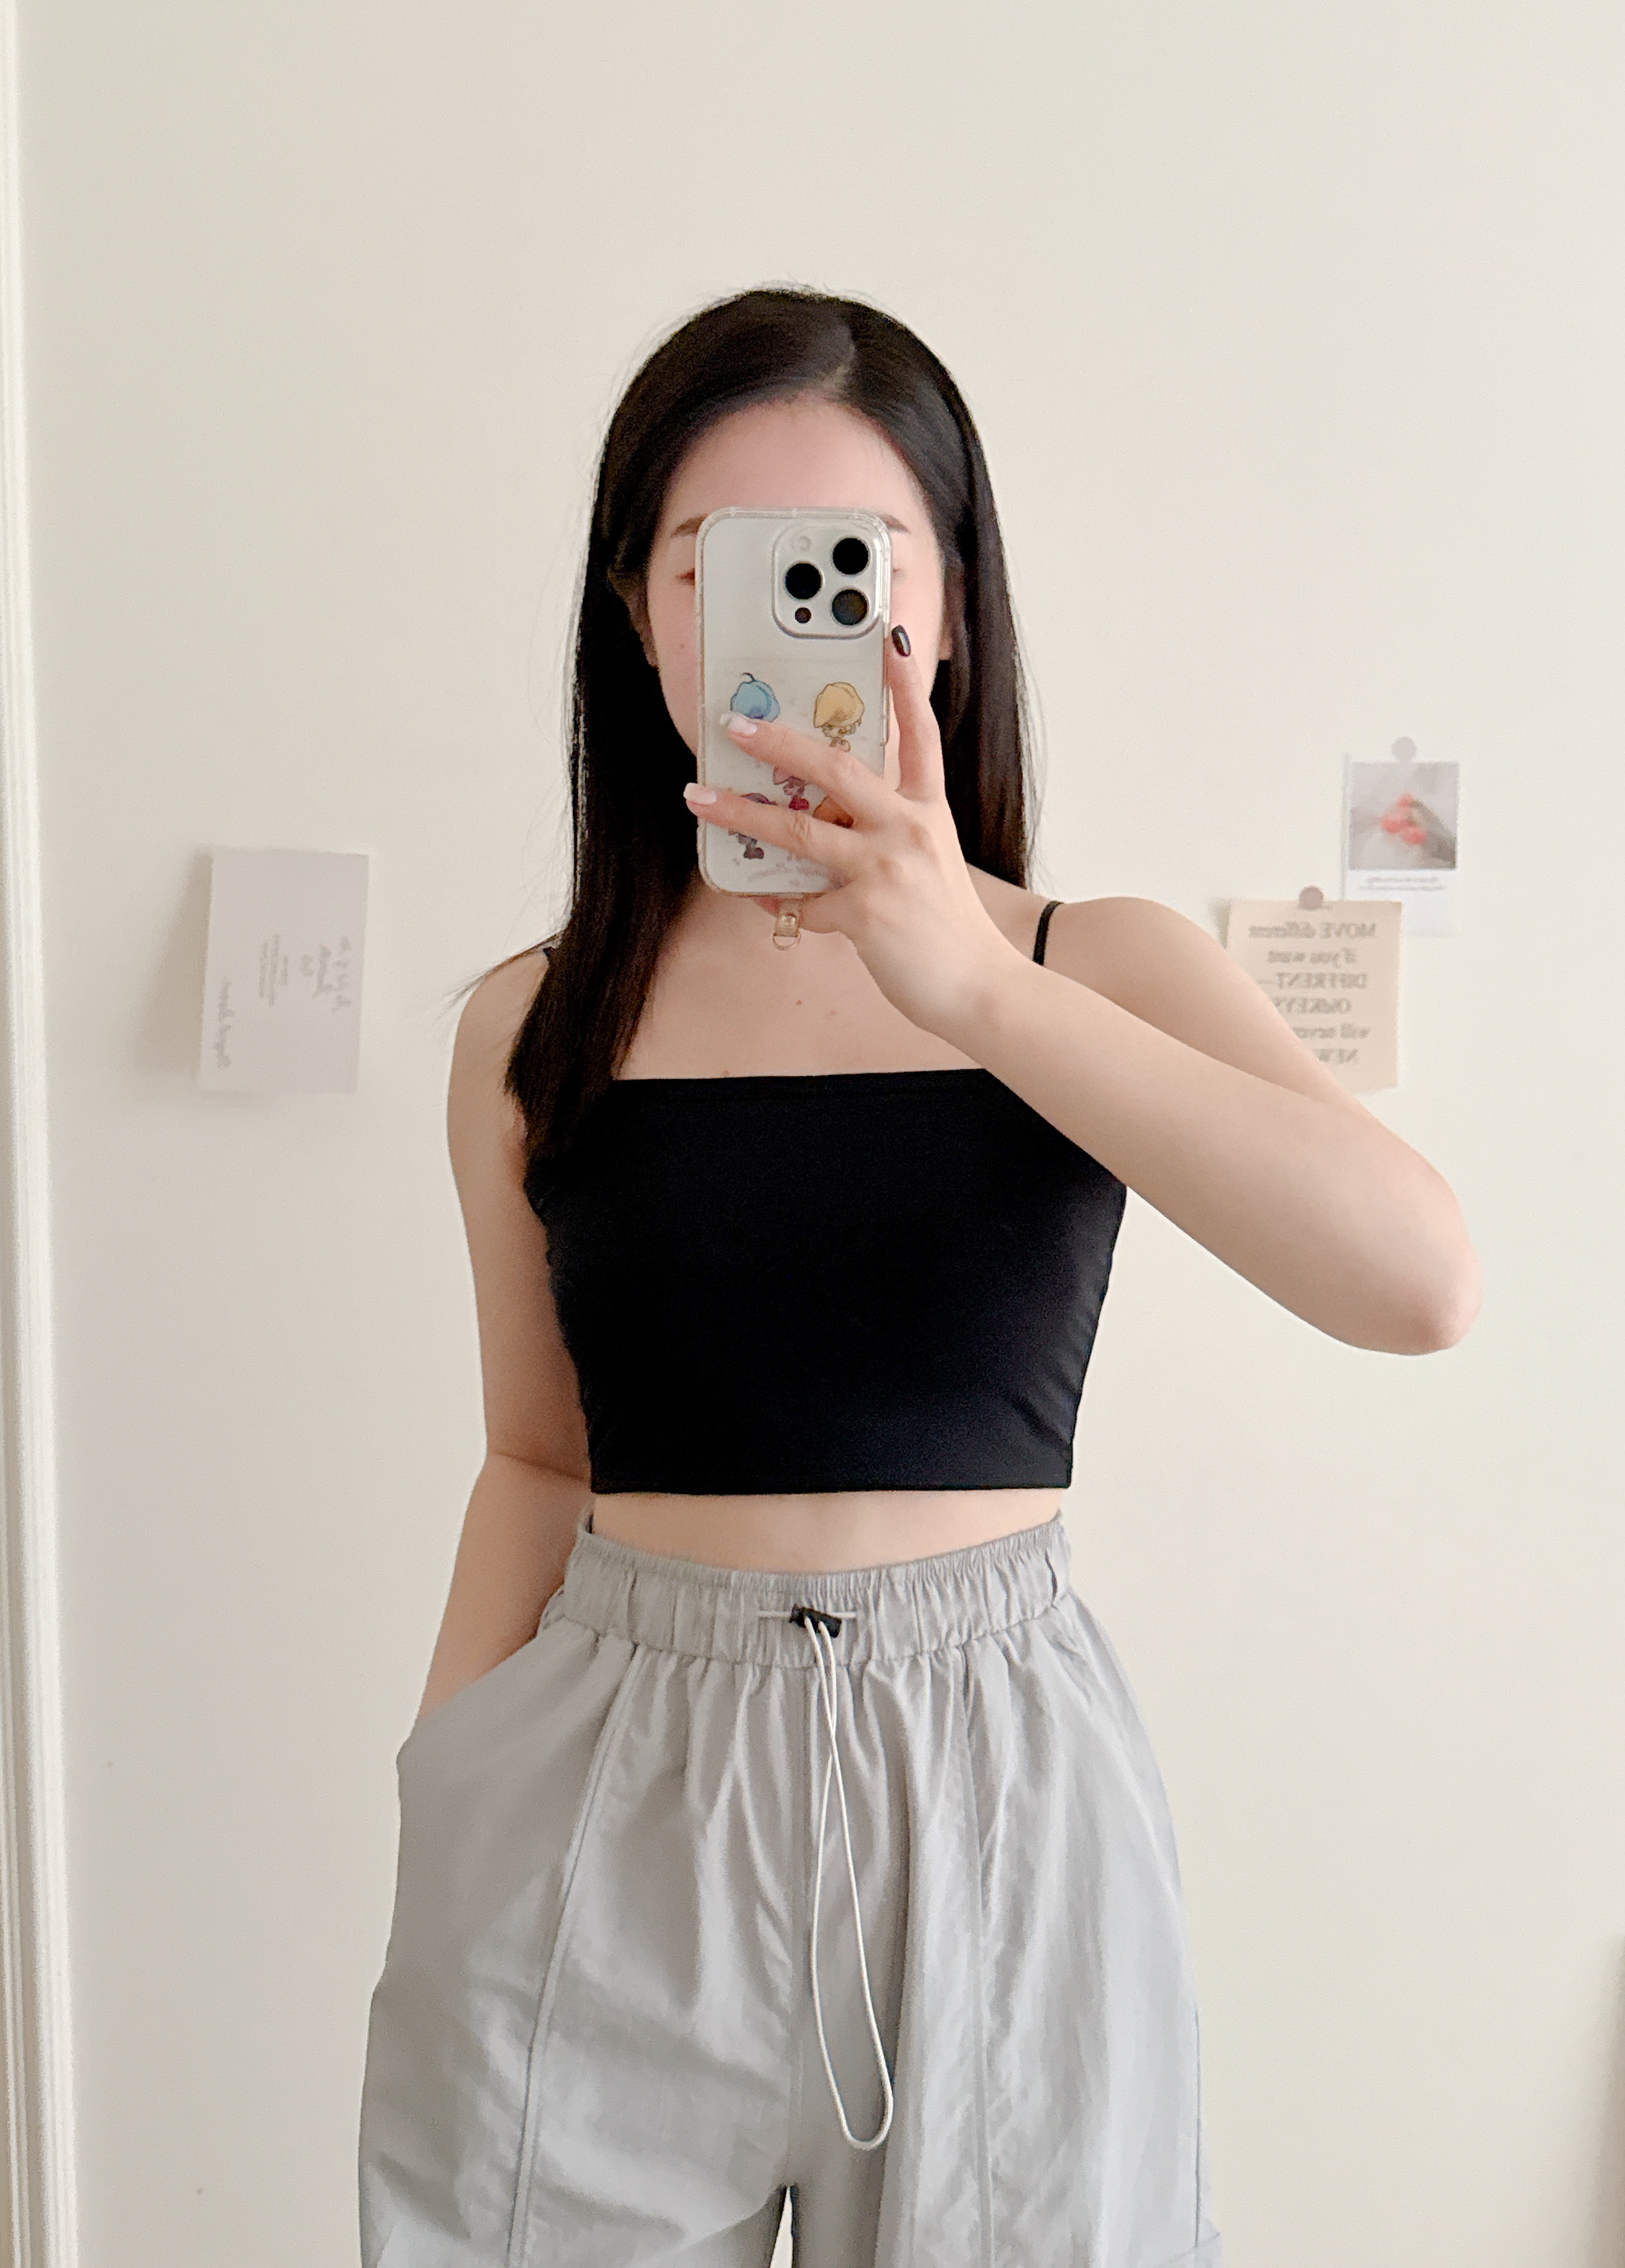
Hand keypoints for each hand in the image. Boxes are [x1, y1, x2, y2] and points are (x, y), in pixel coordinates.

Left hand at [682, 632, 1022, 1036]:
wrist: (978, 986)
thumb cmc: (948, 927)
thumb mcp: (930, 861)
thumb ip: (886, 831)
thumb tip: (825, 817)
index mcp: (929, 810)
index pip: (920, 733)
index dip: (904, 683)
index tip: (886, 636)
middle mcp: (910, 828)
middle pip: (836, 768)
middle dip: (778, 740)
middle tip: (735, 722)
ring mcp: (887, 868)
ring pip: (798, 830)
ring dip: (740, 813)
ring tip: (699, 798)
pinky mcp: (866, 912)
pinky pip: (799, 900)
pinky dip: (772, 899)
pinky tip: (756, 894)